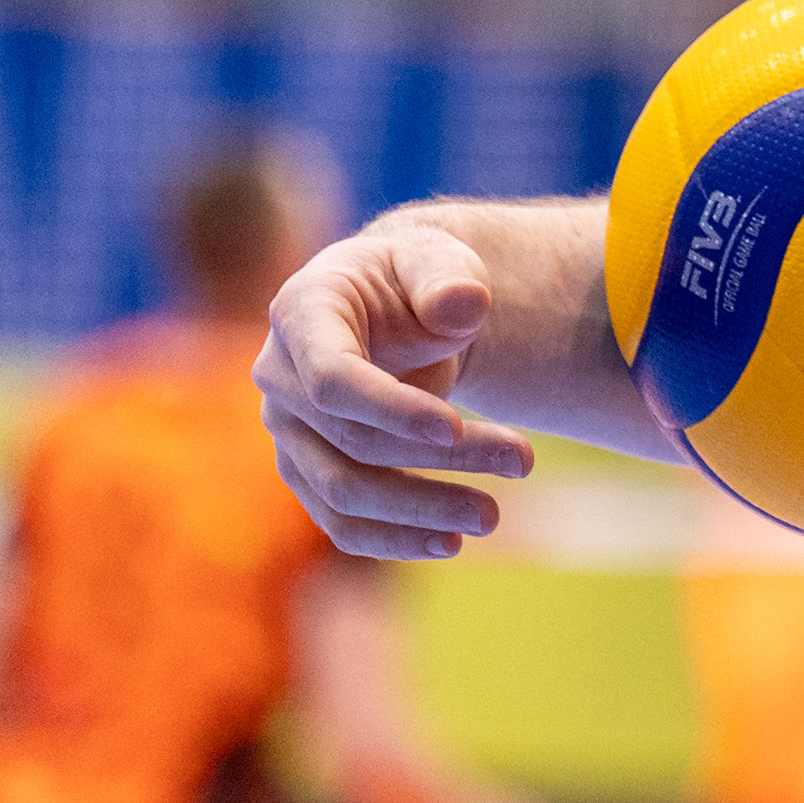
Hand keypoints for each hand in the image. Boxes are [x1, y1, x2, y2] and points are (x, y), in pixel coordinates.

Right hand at [256, 215, 538, 559]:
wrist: (397, 306)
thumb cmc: (416, 277)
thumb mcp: (436, 258)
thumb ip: (446, 277)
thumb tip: (466, 303)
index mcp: (301, 314)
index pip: (332, 378)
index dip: (390, 409)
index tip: (455, 430)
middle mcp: (280, 378)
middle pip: (351, 441)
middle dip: (441, 458)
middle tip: (523, 462)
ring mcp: (288, 432)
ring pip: (343, 492)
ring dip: (420, 511)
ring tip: (491, 516)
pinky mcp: (308, 470)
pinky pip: (340, 520)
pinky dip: (392, 538)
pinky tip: (450, 544)